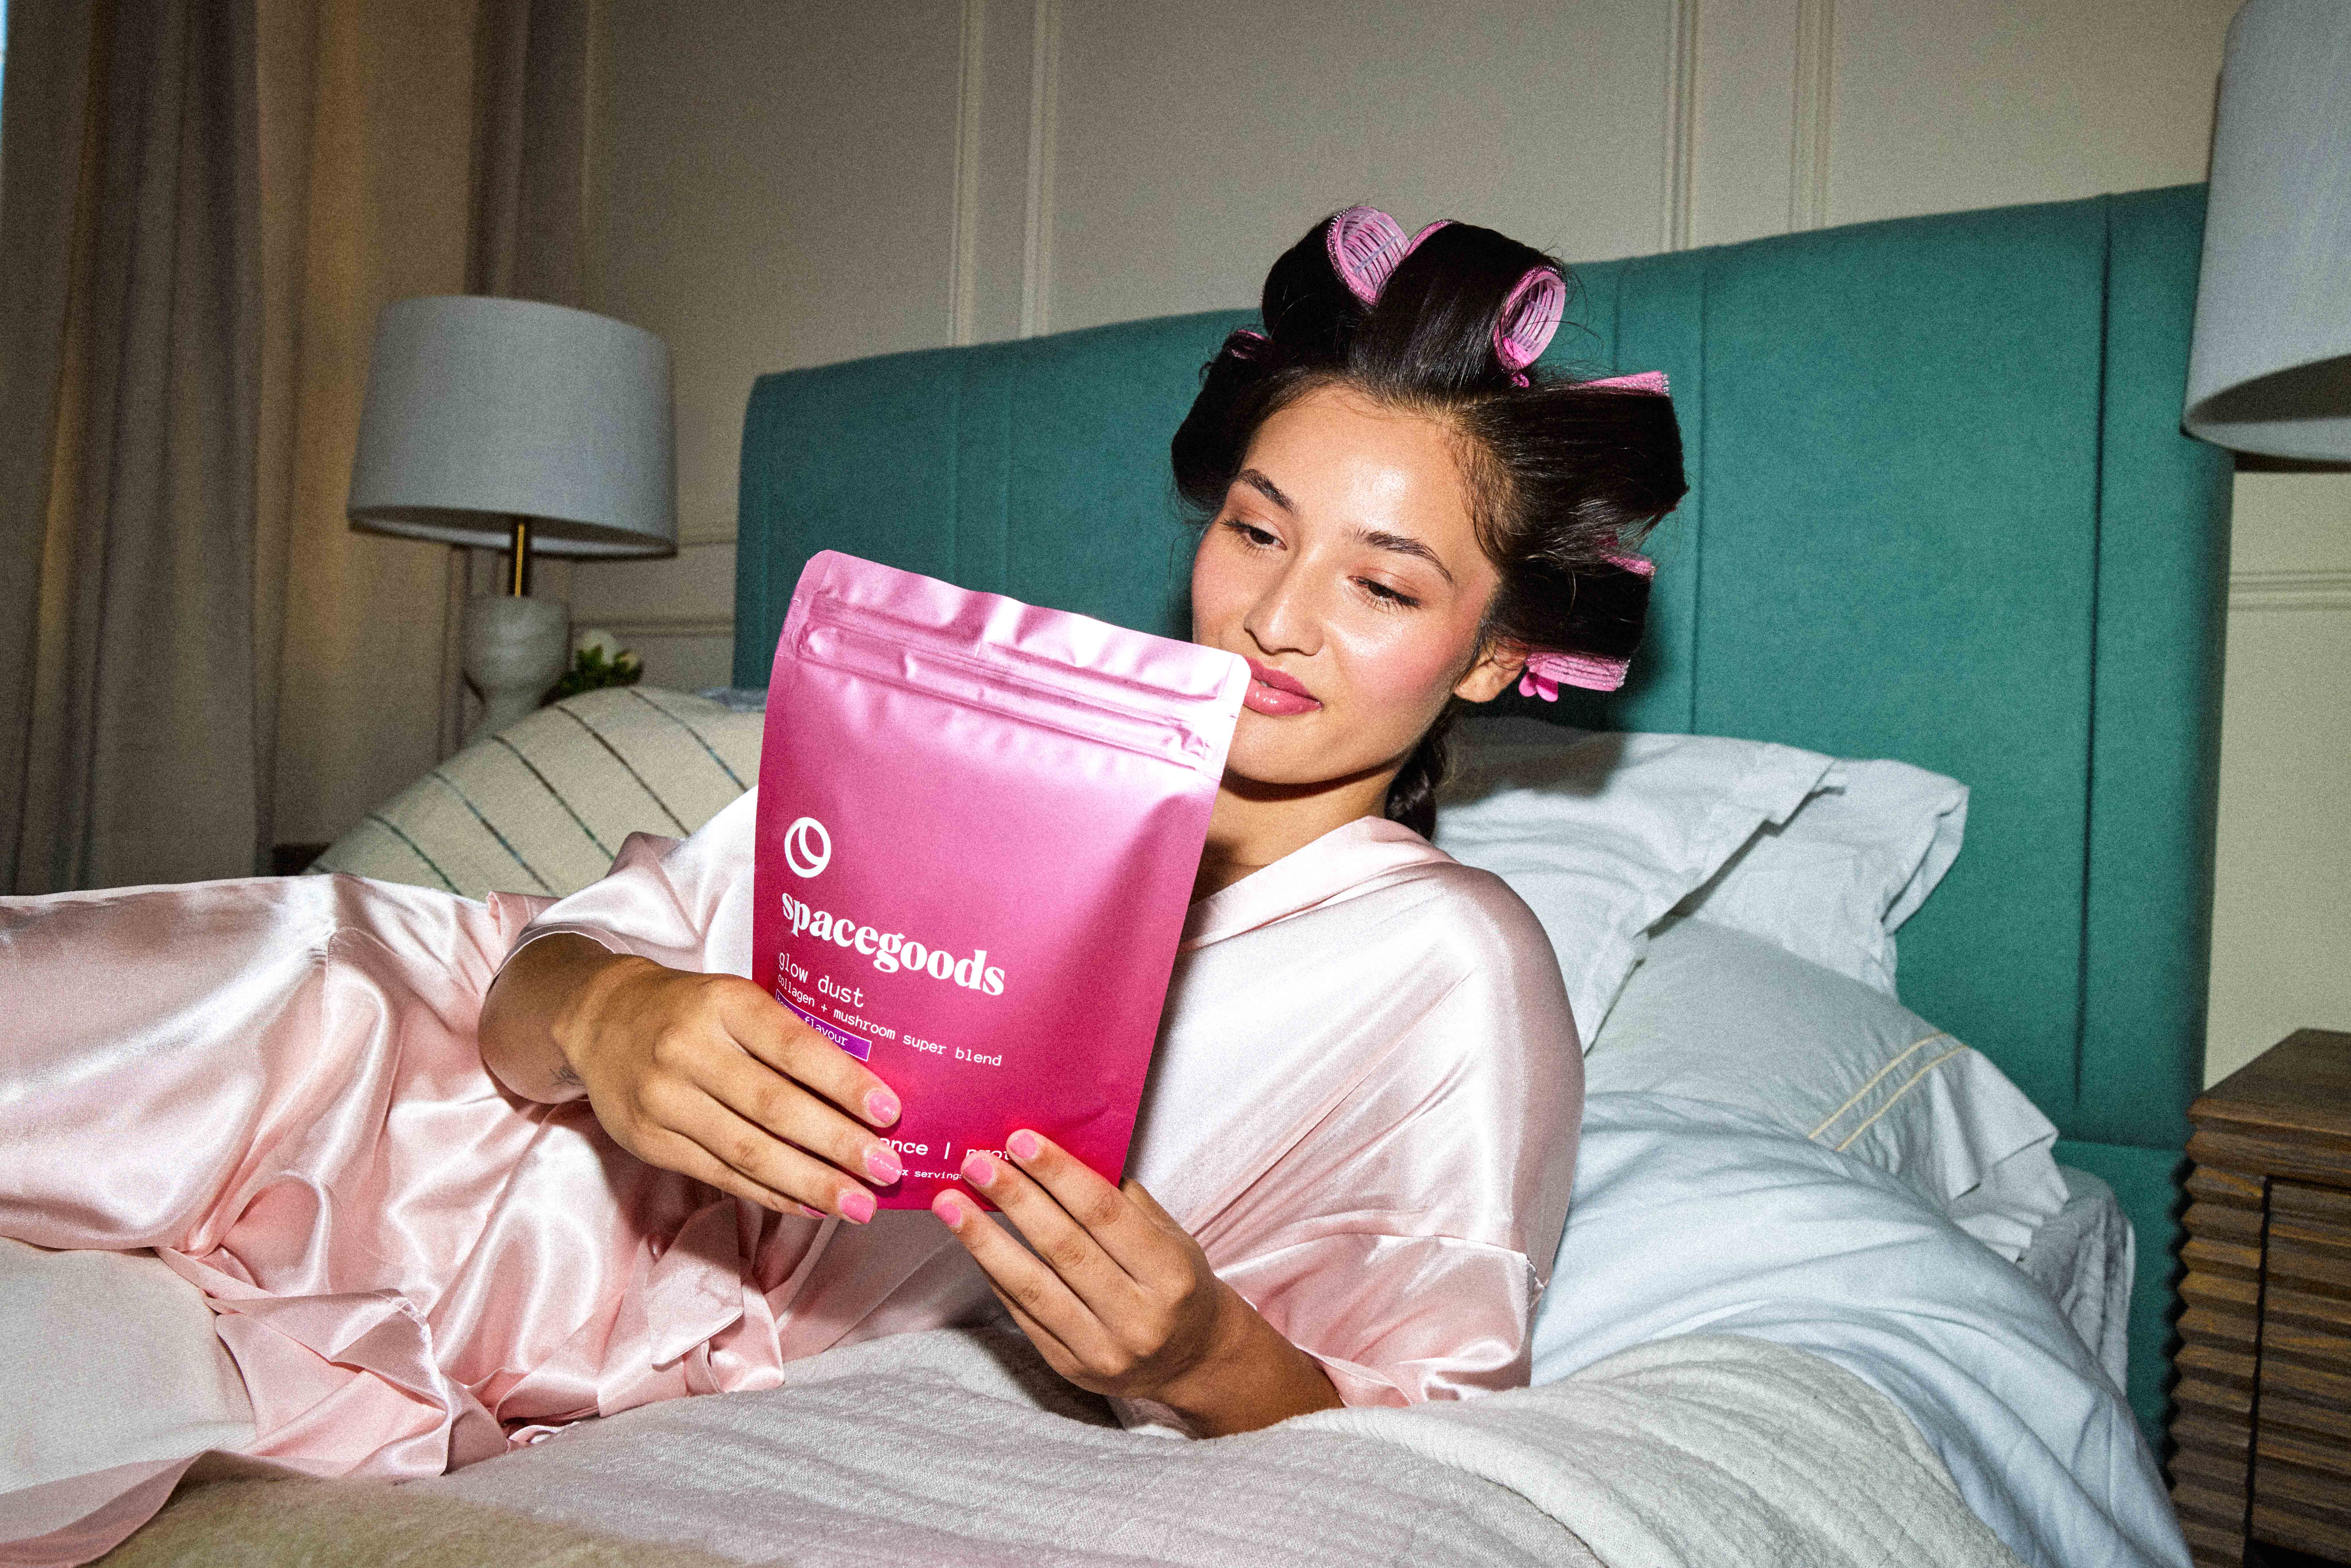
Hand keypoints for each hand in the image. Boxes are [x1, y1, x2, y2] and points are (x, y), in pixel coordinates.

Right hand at [482, 935, 904, 1222]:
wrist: (600, 1019)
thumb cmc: (691, 1010)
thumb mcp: (737, 1001)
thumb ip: (790, 1039)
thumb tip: (865, 1095)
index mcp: (723, 1004)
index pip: (793, 1047)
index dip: (843, 1083)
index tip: (889, 1113)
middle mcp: (689, 1050)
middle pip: (774, 1107)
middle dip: (837, 1145)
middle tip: (887, 1171)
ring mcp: (664, 1099)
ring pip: (748, 1151)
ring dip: (810, 1183)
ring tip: (859, 1205)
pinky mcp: (650, 1141)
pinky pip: (721, 1175)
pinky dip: (771, 1195)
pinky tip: (811, 1206)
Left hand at [932, 1129, 1341, 1435]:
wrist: (1192, 1360)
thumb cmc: (1177, 1283)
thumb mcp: (1170, 1236)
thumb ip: (1122, 1199)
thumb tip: (1062, 1151)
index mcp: (1170, 1274)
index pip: (1105, 1214)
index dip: (1060, 1175)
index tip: (1019, 1141)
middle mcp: (1139, 1317)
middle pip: (1065, 1248)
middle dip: (1015, 1200)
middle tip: (974, 1163)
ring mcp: (1102, 1350)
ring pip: (1033, 1287)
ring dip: (984, 1241)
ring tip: (949, 1204)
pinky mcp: (1071, 1368)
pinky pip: (1023, 1315)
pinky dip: (994, 1276)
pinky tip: (973, 1244)